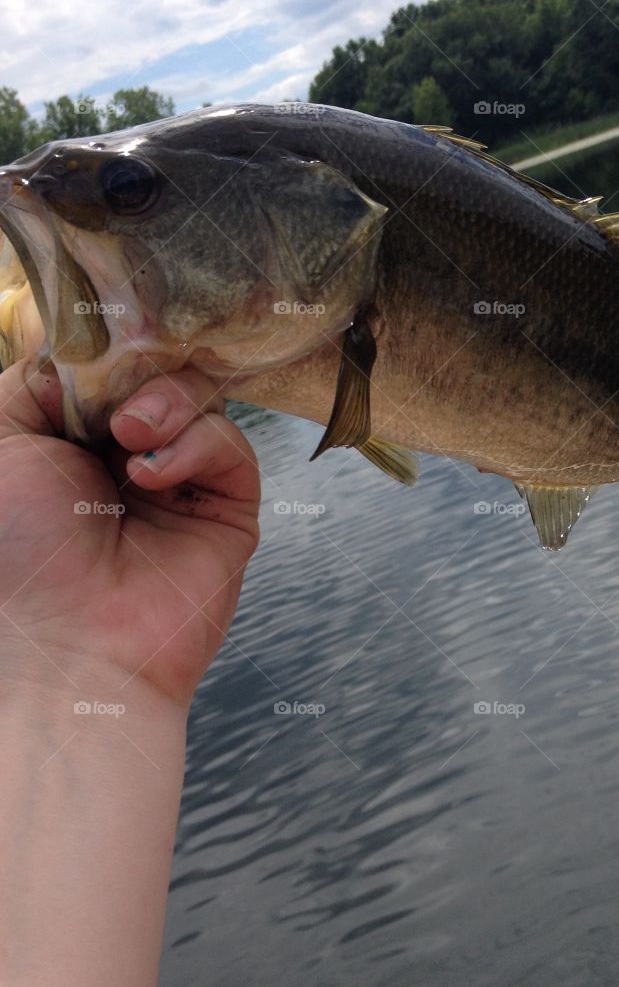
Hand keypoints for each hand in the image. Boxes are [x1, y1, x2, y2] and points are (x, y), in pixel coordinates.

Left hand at [0, 359, 259, 706]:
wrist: (65, 648)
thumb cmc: (16, 555)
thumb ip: (37, 377)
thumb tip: (91, 345)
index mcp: (70, 439)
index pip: (108, 364)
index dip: (111, 344)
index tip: (106, 338)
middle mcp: (127, 456)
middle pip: (158, 369)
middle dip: (139, 370)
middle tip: (113, 404)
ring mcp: (181, 480)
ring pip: (199, 396)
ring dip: (165, 404)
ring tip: (130, 440)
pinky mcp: (227, 506)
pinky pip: (229, 443)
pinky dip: (195, 443)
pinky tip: (154, 477)